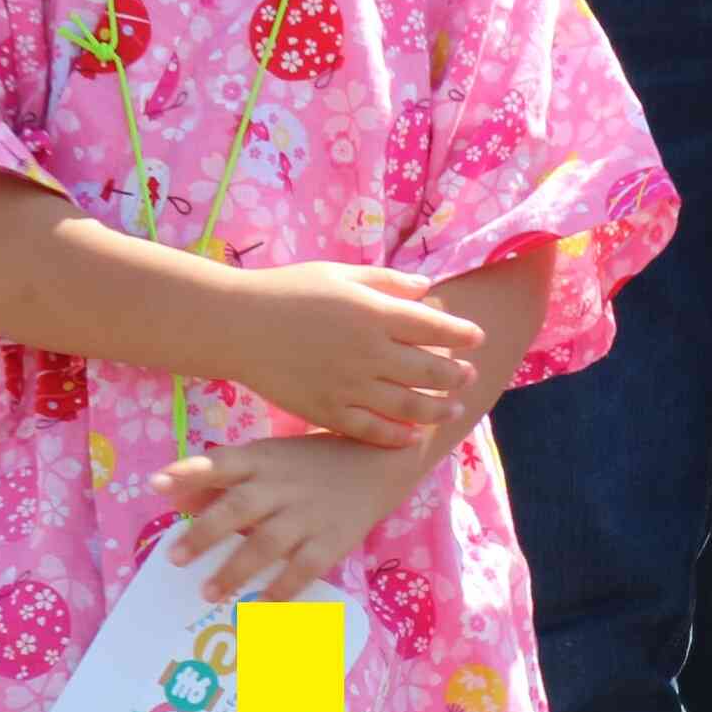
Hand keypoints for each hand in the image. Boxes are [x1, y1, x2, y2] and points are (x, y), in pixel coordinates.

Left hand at [152, 435, 421, 604]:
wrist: (382, 459)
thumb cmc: (311, 462)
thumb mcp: (267, 457)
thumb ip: (221, 477)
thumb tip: (170, 496)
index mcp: (261, 461)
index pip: (220, 463)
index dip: (188, 473)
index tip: (157, 485)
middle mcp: (281, 485)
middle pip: (240, 508)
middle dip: (206, 533)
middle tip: (175, 558)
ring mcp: (309, 513)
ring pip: (268, 542)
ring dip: (237, 568)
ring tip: (209, 591)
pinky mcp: (335, 537)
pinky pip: (307, 566)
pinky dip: (285, 587)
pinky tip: (264, 605)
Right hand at [232, 263, 485, 447]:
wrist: (235, 325)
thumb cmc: (287, 291)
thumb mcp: (339, 275)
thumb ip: (386, 281)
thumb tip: (428, 288)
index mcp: (374, 314)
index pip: (435, 327)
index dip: (462, 335)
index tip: (476, 338)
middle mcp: (368, 352)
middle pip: (430, 371)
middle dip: (456, 375)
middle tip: (468, 375)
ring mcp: (348, 385)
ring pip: (409, 406)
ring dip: (438, 409)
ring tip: (452, 409)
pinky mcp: (326, 411)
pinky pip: (371, 431)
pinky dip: (397, 436)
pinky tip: (412, 435)